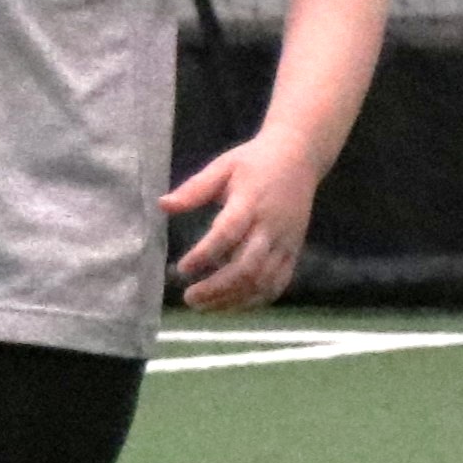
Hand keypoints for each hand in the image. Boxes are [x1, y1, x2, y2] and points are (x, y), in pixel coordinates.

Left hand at [164, 131, 317, 311]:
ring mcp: (286, 242)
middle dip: (217, 288)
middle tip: (188, 297)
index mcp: (251, 202)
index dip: (205, 254)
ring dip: (233, 299)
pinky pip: (278, 283)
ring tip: (205, 306)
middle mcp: (271, 226)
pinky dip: (255, 300)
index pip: (228, 233)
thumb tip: (162, 205)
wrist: (300, 157)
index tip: (182, 268)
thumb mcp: (222, 166)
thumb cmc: (255, 161)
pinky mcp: (294, 251)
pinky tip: (232, 304)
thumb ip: (194, 189)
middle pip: (247, 267)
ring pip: (263, 281)